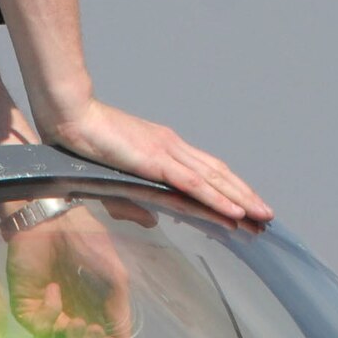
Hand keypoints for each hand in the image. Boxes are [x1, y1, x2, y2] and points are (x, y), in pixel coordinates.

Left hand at [6, 207, 136, 337]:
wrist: (52, 221)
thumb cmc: (87, 244)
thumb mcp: (115, 279)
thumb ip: (121, 317)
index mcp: (97, 315)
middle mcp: (74, 320)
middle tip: (94, 331)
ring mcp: (49, 317)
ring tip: (77, 320)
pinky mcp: (27, 311)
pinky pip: (39, 328)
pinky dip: (50, 313)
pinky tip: (53, 291)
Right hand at [42, 99, 271, 225]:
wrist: (71, 115)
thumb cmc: (83, 145)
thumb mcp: (112, 182)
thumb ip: (133, 204)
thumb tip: (154, 222)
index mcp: (164, 148)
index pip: (206, 170)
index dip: (229, 188)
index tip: (247, 204)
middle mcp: (173, 147)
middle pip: (219, 174)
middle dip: (245, 196)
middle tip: (266, 216)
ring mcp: (168, 152)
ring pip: (214, 179)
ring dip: (241, 199)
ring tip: (262, 216)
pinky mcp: (157, 161)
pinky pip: (194, 184)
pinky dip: (217, 198)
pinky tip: (235, 211)